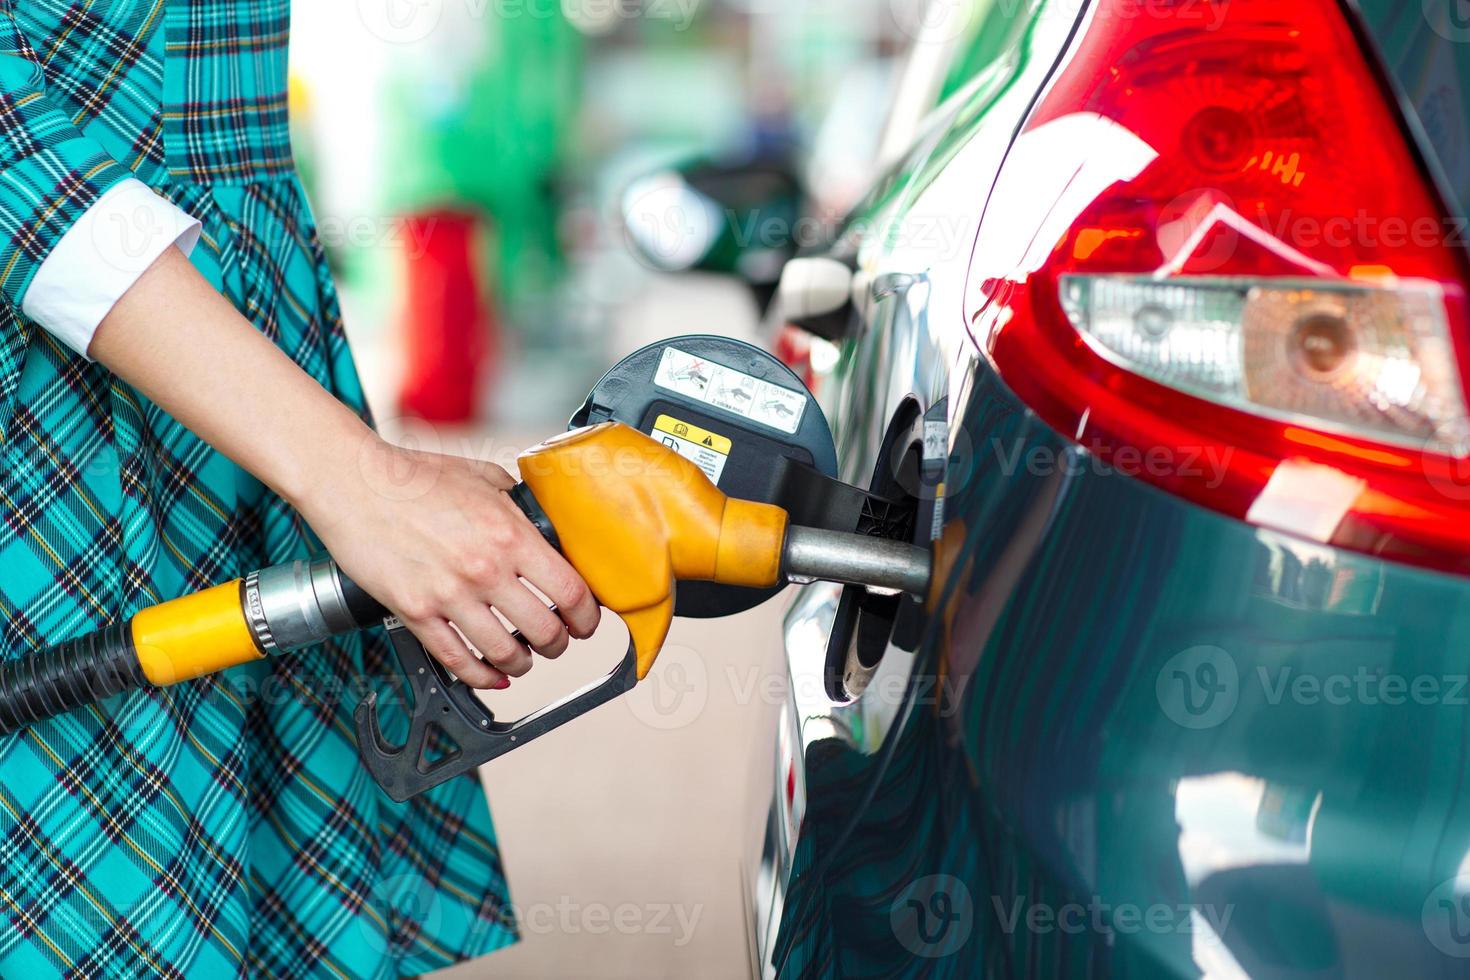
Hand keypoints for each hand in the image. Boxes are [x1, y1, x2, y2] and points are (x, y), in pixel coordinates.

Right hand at [299, 435, 601, 688]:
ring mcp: (449, 595)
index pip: (571, 592)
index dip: (587, 616)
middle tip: (558, 641)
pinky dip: (482, 676)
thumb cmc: (413, 475)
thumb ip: (518, 503)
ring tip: (524, 658)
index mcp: (510, 534)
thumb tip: (545, 521)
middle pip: (545, 631)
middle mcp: (484, 569)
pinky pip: (458, 660)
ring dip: (523, 664)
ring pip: (505, 654)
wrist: (352, 483)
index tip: (586, 621)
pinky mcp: (415, 612)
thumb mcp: (482, 477)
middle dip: (559, 644)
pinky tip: (491, 675)